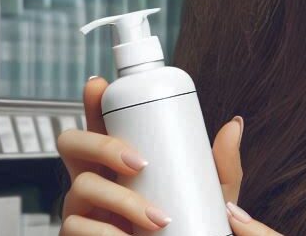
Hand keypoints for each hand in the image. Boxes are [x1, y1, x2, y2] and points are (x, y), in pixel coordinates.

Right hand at [57, 77, 282, 234]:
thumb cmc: (186, 229)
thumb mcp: (208, 197)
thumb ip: (222, 167)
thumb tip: (234, 125)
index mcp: (116, 161)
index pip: (97, 123)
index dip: (91, 101)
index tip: (100, 85)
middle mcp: (93, 178)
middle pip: (71, 143)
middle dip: (101, 144)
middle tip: (139, 163)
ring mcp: (81, 207)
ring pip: (80, 186)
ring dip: (120, 200)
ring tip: (157, 218)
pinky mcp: (77, 235)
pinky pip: (74, 227)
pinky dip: (104, 233)